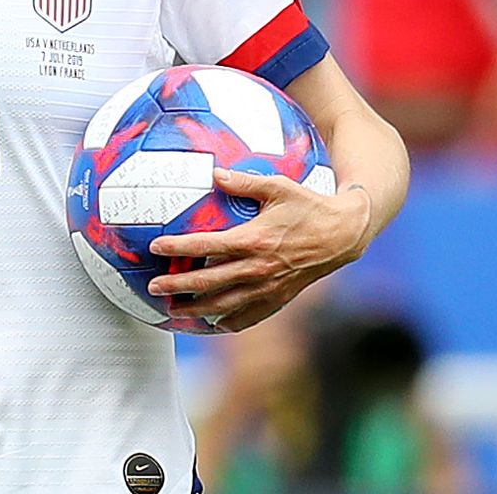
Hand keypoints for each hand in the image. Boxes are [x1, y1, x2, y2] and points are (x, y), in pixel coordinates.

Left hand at [146, 168, 371, 332]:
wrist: (343, 234)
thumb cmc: (309, 206)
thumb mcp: (278, 187)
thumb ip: (243, 182)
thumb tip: (214, 173)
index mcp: (253, 239)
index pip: (206, 246)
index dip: (178, 247)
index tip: (156, 248)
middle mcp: (257, 268)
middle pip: (208, 281)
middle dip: (178, 286)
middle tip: (154, 288)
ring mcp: (268, 287)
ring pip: (225, 304)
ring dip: (197, 308)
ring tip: (174, 310)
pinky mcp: (279, 298)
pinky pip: (250, 316)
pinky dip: (230, 322)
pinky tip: (214, 324)